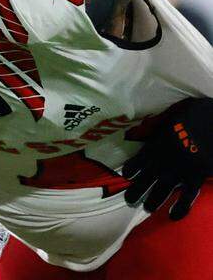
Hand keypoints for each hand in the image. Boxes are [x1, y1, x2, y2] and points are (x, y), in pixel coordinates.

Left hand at [123, 98, 212, 219]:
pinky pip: (186, 197)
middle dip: (136, 191)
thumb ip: (157, 127)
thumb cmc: (192, 115)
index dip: (131, 170)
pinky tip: (174, 216)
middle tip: (130, 200)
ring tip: (148, 208)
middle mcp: (162, 162)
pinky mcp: (194, 178)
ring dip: (153, 201)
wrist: (211, 123)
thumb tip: (147, 128)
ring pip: (161, 191)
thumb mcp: (168, 118)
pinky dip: (180, 208)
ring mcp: (177, 172)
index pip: (137, 162)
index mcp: (154, 146)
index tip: (127, 176)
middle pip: (144, 180)